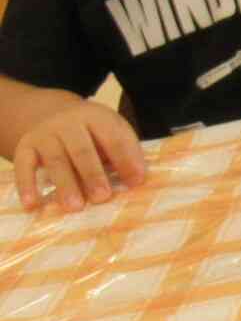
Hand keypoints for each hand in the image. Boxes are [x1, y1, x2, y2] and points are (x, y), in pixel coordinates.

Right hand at [15, 101, 145, 212]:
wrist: (52, 114)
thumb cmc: (93, 133)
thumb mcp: (112, 132)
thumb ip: (125, 152)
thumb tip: (138, 180)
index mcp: (97, 117)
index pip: (114, 138)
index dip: (126, 160)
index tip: (136, 182)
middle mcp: (69, 123)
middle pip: (82, 149)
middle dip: (92, 174)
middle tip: (102, 197)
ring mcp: (45, 134)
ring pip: (55, 160)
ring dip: (65, 184)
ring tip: (75, 206)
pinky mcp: (24, 147)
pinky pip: (23, 167)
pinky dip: (27, 186)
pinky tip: (32, 204)